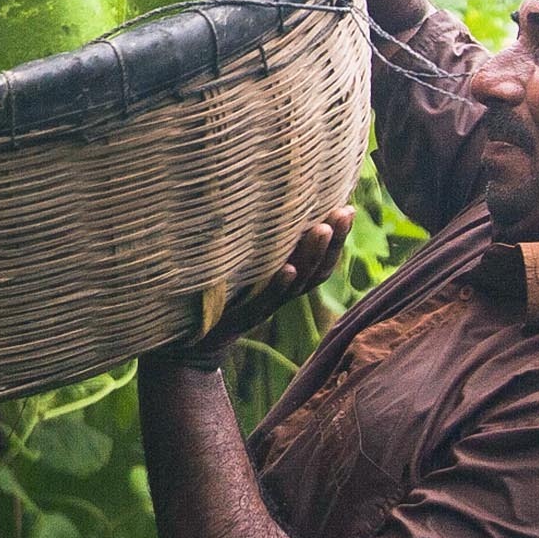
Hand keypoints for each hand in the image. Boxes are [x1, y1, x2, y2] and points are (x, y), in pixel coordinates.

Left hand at [151, 207, 353, 371]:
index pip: (321, 262)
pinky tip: (287, 269)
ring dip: (310, 256)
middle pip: (316, 270)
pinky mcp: (239, 316)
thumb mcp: (242, 266)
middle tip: (344, 212)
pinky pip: (263, 301)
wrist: (191, 342)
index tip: (347, 208)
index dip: (338, 239)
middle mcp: (279, 294)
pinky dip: (278, 286)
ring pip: (296, 283)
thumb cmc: (219, 295)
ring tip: (321, 229)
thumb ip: (259, 243)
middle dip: (333, 242)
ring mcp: (262, 306)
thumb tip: (264, 195)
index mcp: (284, 282)